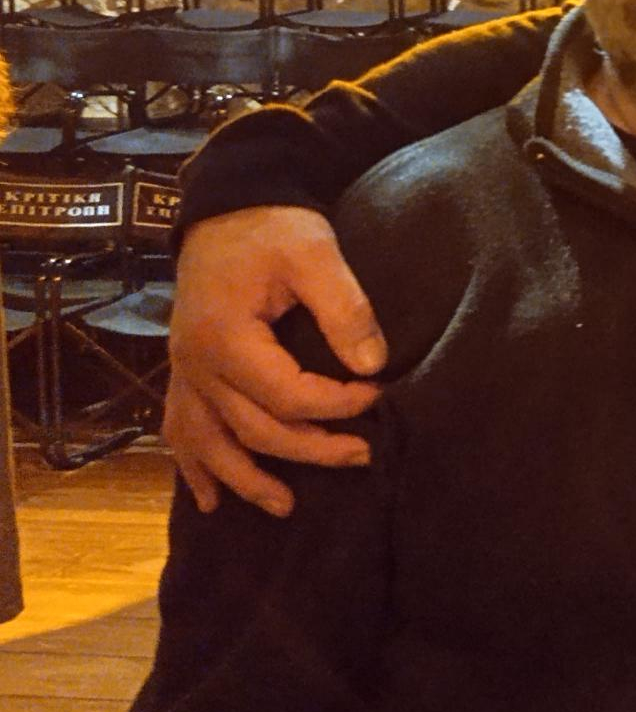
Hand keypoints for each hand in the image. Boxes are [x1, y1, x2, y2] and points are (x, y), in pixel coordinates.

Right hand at [165, 207, 386, 517]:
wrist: (229, 204)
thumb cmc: (275, 227)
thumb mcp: (316, 253)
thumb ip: (345, 308)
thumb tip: (372, 364)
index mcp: (226, 337)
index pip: (286, 395)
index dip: (337, 404)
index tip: (379, 395)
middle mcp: (196, 364)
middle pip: (253, 428)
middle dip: (311, 450)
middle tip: (362, 456)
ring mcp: (184, 370)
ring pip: (208, 443)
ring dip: (245, 479)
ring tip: (286, 507)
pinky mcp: (185, 369)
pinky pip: (180, 429)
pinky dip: (194, 466)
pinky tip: (210, 500)